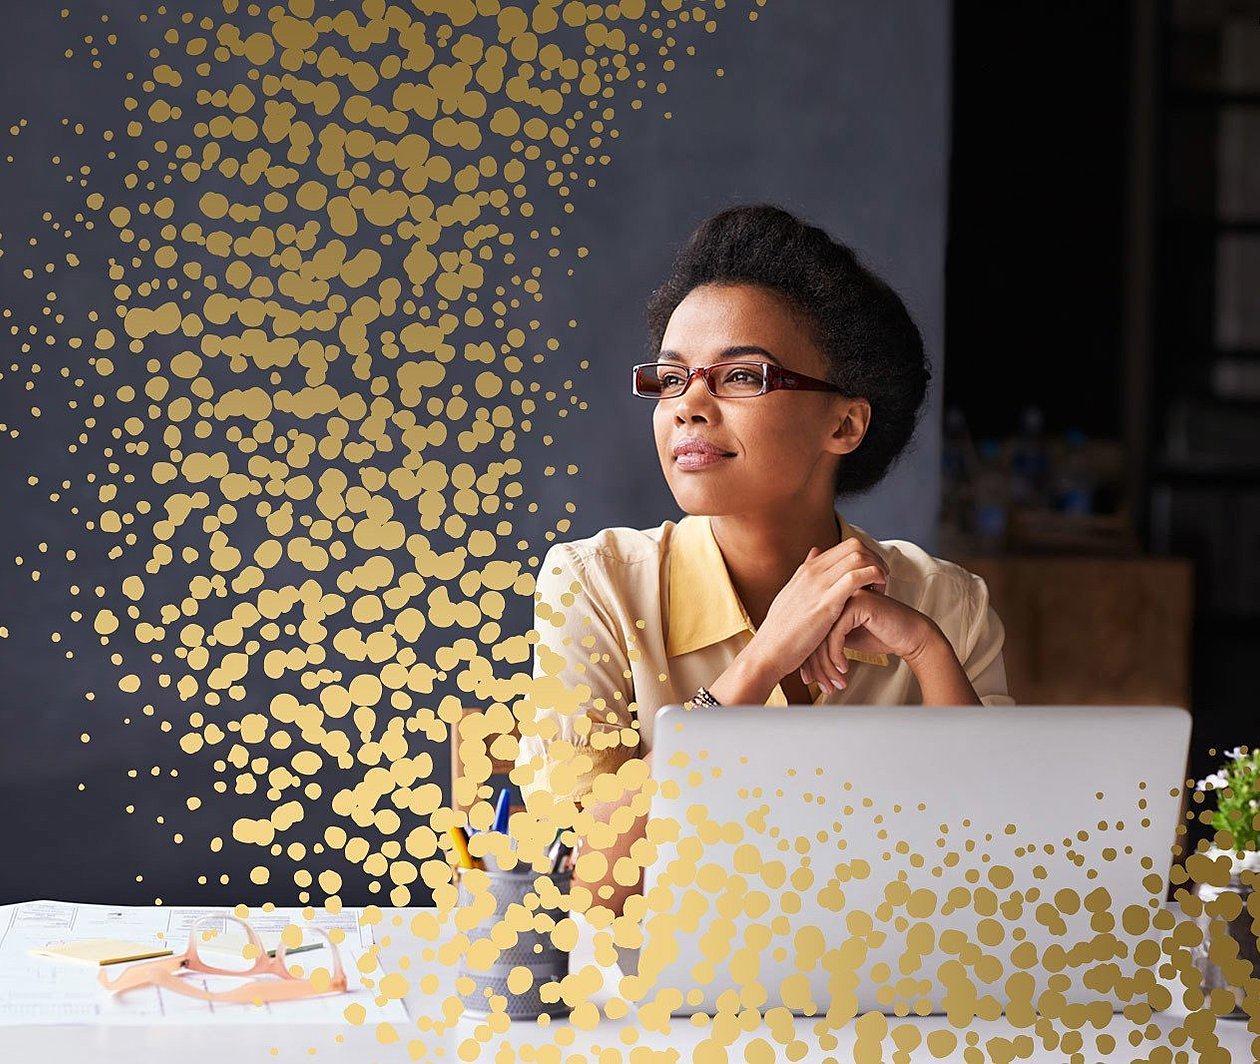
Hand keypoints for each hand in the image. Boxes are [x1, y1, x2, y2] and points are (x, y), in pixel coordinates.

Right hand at [745, 537, 889, 679]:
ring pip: (858, 557)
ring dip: (878, 568)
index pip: (845, 546)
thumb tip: (815, 551)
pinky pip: (856, 577)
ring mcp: (818, 585)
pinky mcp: (826, 602)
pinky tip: (878, 593)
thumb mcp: (790, 596)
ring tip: (881, 588)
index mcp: (806, 570)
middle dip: (875, 559)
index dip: (866, 557)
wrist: (768, 652)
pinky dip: (874, 579)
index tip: (872, 575)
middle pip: (854, 546)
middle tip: (882, 579)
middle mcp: (812, 572)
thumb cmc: (780, 632)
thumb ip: (805, 575)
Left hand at [800, 588, 937, 692]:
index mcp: (830, 601)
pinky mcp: (858, 604)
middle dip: (816, 666)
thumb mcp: (846, 640)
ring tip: (835, 683)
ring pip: (822, 635)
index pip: (809, 631)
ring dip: (828, 666)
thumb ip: (826, 641)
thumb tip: (805, 661)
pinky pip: (836, 633)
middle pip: (813, 633)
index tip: (809, 679)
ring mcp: (846, 596)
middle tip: (822, 686)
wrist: (910, 635)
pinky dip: (837, 655)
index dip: (808, 658)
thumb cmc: (881, 636)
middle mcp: (836, 595)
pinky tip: (844, 668)